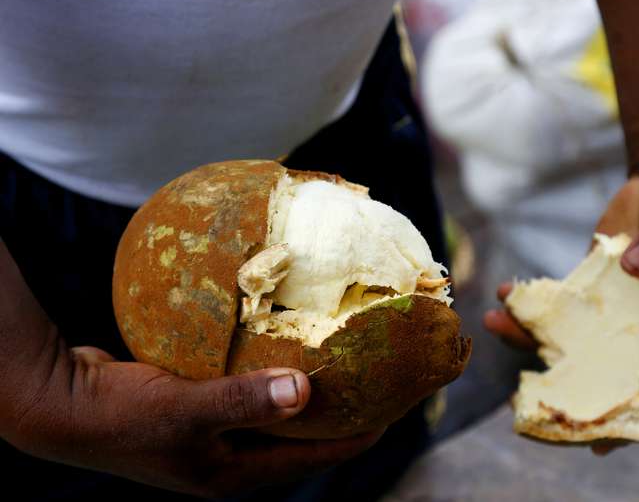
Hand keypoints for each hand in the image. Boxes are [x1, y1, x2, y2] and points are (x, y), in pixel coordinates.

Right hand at [5, 346, 381, 497]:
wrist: (63, 408)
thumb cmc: (121, 417)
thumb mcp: (185, 411)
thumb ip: (244, 401)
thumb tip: (306, 390)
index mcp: (237, 475)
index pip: (318, 456)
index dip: (360, 433)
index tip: (396, 404)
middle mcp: (232, 462)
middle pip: (305, 436)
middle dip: (342, 410)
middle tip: (377, 375)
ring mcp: (217, 438)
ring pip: (279, 412)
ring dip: (308, 388)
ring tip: (342, 356)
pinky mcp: (202, 411)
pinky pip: (252, 391)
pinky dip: (272, 372)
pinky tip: (284, 343)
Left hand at [484, 166, 638, 453]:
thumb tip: (636, 269)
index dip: (629, 423)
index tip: (599, 449)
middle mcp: (632, 328)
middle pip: (594, 369)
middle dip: (557, 384)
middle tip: (520, 392)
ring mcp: (605, 309)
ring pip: (563, 337)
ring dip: (526, 337)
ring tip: (491, 323)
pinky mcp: (585, 287)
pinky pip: (552, 304)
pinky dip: (527, 303)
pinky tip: (504, 292)